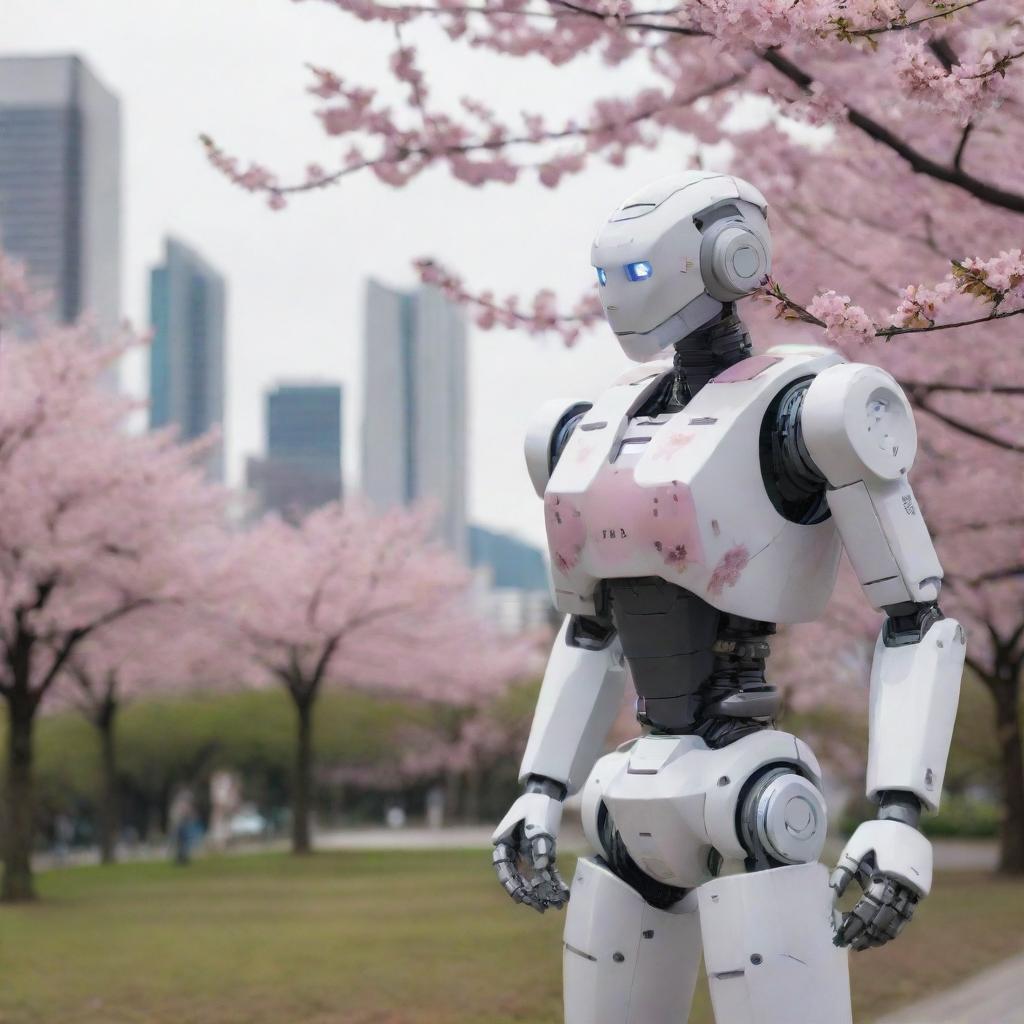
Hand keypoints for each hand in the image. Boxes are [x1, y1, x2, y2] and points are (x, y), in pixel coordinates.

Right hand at [491, 789, 568, 912]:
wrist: (544, 793)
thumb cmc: (535, 805)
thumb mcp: (535, 821)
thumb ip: (538, 842)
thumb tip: (543, 865)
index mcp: (505, 844)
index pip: (504, 869)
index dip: (511, 885)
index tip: (520, 897)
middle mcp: (515, 853)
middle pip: (520, 877)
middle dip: (531, 894)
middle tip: (541, 908)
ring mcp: (528, 854)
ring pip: (534, 877)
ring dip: (544, 891)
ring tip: (555, 905)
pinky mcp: (542, 854)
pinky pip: (547, 871)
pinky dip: (554, 881)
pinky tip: (563, 893)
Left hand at [831, 819, 932, 950]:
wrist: (904, 821)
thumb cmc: (874, 834)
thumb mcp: (856, 847)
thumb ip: (845, 870)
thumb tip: (833, 895)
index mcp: (885, 875)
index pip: (868, 908)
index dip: (856, 924)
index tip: (842, 934)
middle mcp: (902, 887)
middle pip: (883, 919)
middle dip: (866, 934)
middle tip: (850, 945)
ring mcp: (913, 890)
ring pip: (898, 921)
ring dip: (881, 935)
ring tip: (865, 945)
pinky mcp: (919, 891)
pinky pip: (907, 915)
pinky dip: (895, 927)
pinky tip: (883, 935)